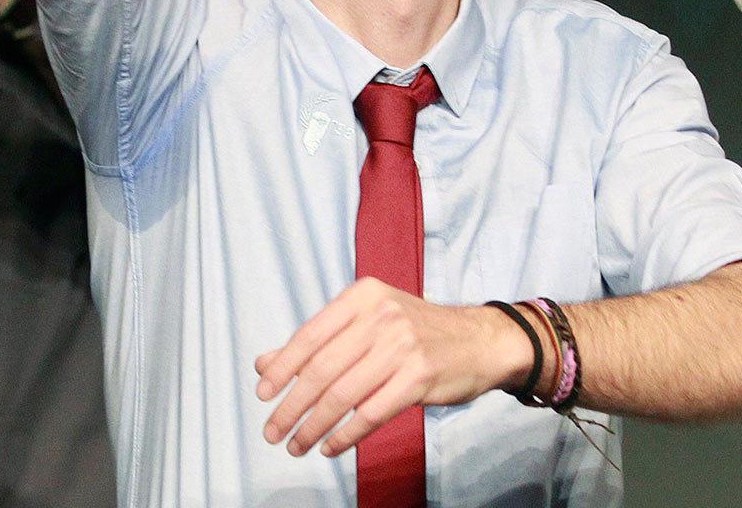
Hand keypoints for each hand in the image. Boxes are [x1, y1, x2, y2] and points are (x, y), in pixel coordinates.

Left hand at [253, 279, 523, 457]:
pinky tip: (330, 446)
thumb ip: (318, 341)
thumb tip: (264, 364)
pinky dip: (345, 435)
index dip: (282, 368)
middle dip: (292, 406)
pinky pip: (370, 413)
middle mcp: (382, 315)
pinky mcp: (420, 376)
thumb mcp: (368, 322)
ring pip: (343, 394)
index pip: (310, 335)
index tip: (262, 394)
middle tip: (273, 431)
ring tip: (297, 444)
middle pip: (322, 368)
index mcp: (364, 296)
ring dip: (313, 426)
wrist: (479, 340)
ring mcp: (403, 345)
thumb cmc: (417, 332)